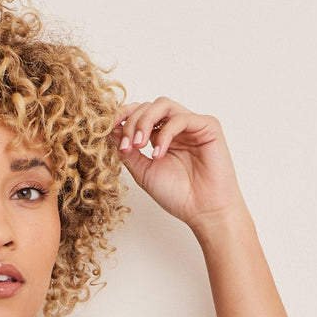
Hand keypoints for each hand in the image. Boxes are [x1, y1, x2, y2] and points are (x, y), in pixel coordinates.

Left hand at [115, 98, 245, 230]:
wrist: (203, 211)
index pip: (140, 113)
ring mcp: (192, 125)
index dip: (123, 115)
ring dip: (145, 122)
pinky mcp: (208, 126)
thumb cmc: (177, 195)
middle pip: (148, 106)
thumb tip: (110, 131)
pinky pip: (181, 118)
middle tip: (126, 146)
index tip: (108, 127)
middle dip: (132, 122)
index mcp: (161, 136)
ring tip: (138, 146)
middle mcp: (176, 127)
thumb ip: (128, 152)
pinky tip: (158, 154)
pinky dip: (165, 134)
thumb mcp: (142, 172)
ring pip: (163, 105)